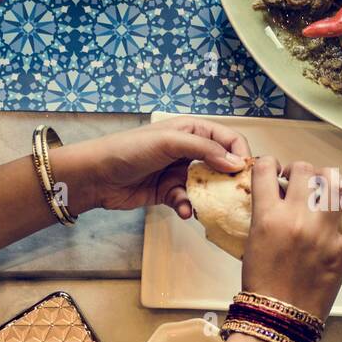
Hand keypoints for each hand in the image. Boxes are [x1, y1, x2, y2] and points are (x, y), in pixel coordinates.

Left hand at [55, 118, 250, 215]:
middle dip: (229, 180)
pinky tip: (182, 210)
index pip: (228, 139)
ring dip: (208, 197)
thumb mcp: (169, 142)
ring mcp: (179, 172)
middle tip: (236, 195)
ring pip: (207, 187)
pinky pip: (188, 201)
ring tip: (206, 206)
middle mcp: (189, 150)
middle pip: (222, 165)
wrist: (96, 175)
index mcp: (192, 130)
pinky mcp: (169, 192)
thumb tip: (237, 163)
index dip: (241, 154)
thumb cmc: (129, 150)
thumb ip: (205, 150)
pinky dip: (187, 207)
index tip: (246, 173)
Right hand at [241, 157, 341, 319]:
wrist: (278, 317)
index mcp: (268, 217)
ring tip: (325, 189)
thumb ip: (263, 215)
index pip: (266, 170)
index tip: (273, 173)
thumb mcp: (251, 242)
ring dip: (329, 180)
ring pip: (335, 185)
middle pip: (304, 170)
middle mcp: (297, 219)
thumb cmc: (260, 283)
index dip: (268, 165)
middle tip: (298, 184)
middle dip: (299, 172)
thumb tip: (275, 194)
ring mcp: (324, 234)